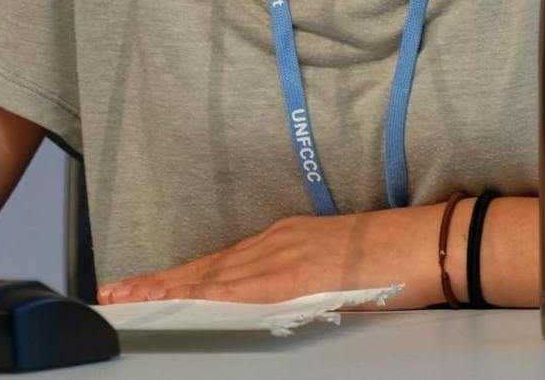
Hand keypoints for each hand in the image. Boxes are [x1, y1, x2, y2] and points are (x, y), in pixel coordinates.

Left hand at [95, 208, 434, 306]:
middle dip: (159, 282)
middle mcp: (277, 243)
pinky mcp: (300, 273)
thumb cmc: (392, 257)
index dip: (177, 276)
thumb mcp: (332, 265)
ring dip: (171, 290)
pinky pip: (246, 289)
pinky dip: (210, 296)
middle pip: (206, 269)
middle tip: (115, 292)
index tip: (141, 285)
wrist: (429, 242)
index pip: (218, 264)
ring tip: (133, 299)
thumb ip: (298, 280)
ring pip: (216, 278)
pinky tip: (186, 303)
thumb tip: (272, 300)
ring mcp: (286, 256)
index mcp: (283, 242)